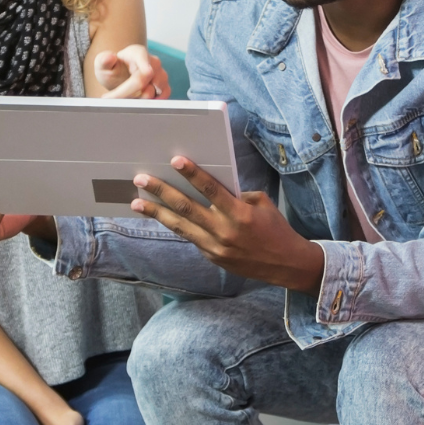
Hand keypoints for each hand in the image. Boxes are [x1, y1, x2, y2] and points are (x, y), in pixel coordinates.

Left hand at [93, 44, 169, 99]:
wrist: (120, 79)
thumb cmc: (113, 70)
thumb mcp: (103, 65)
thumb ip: (103, 60)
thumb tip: (110, 57)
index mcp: (138, 52)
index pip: (143, 59)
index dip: (146, 67)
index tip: (147, 73)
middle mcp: (153, 62)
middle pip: (146, 80)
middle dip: (128, 92)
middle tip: (111, 99)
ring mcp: (161, 75)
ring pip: (154, 91)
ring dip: (138, 99)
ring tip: (124, 99)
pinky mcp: (164, 87)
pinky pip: (162, 97)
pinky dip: (151, 102)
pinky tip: (138, 103)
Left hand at [131, 156, 326, 291]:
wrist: (285, 264)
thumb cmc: (275, 228)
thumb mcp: (260, 204)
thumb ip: (236, 195)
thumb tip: (210, 187)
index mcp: (240, 214)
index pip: (211, 190)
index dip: (192, 174)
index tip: (175, 160)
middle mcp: (224, 231)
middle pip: (186, 208)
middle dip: (161, 192)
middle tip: (142, 179)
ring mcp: (215, 247)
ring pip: (180, 226)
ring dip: (156, 213)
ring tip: (137, 202)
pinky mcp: (212, 257)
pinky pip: (190, 237)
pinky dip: (174, 225)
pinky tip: (160, 216)